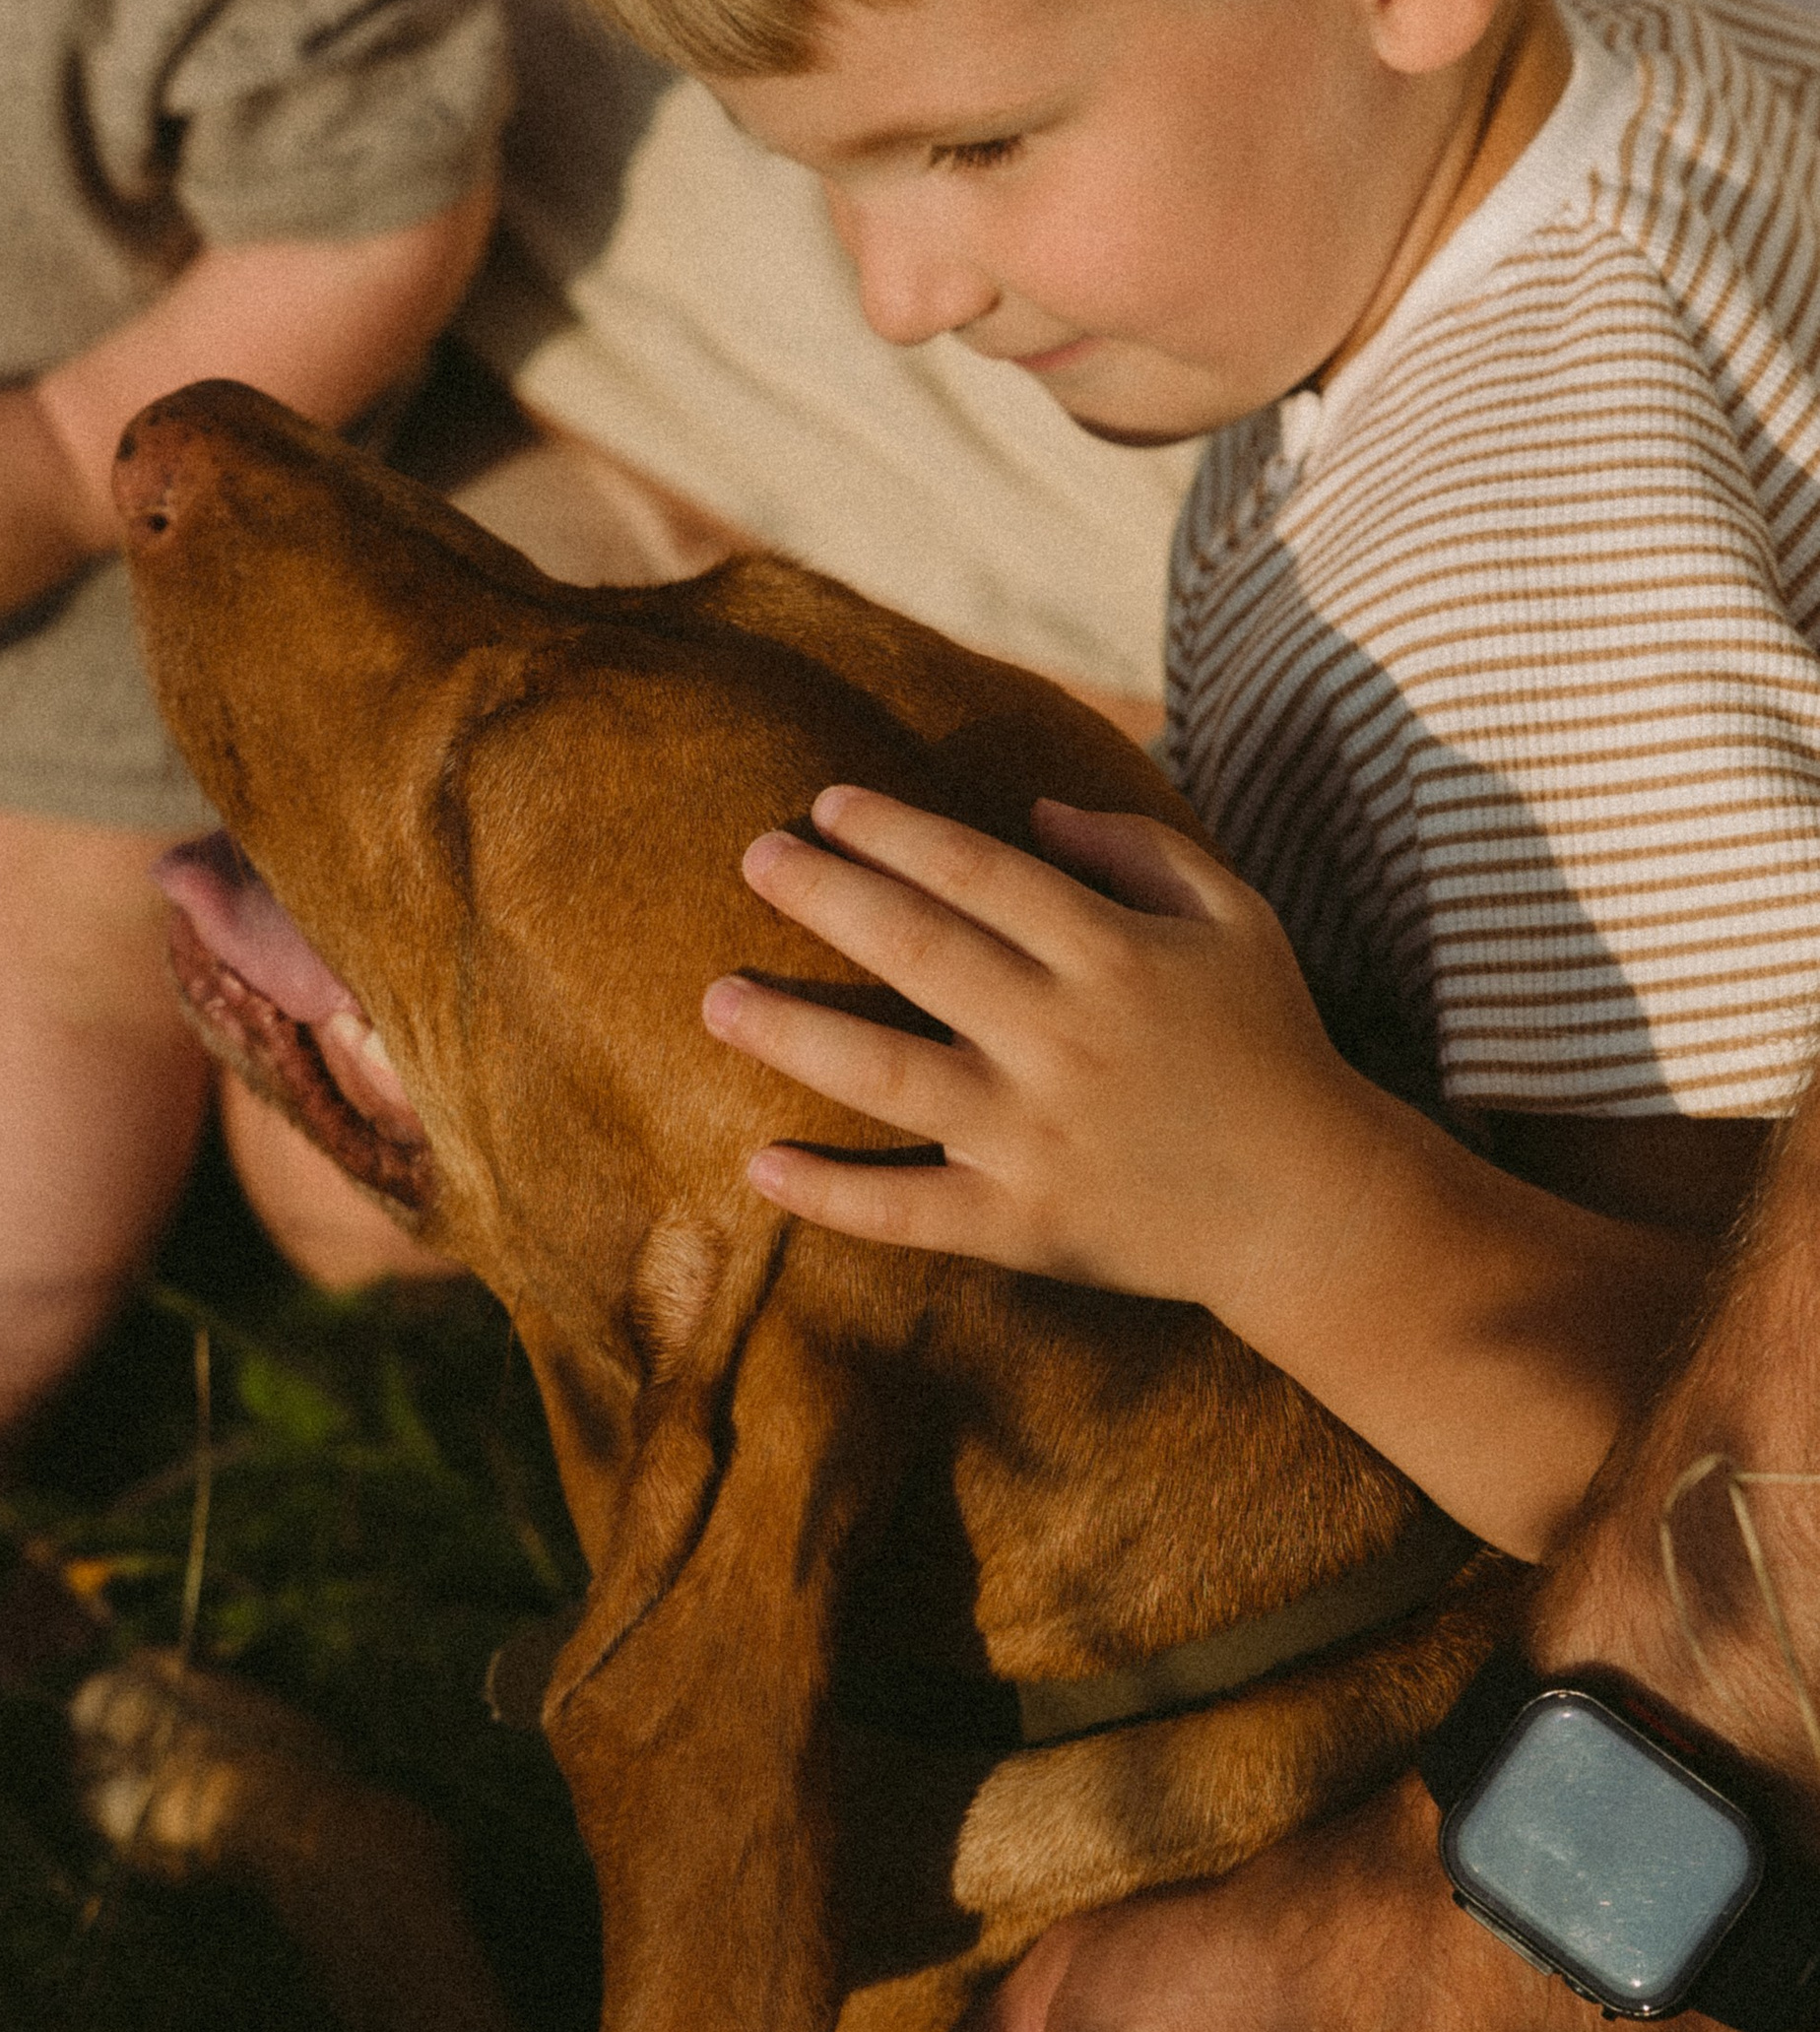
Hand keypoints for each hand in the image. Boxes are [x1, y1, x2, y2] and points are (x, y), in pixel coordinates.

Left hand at [702, 790, 1388, 1316]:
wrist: (1314, 1206)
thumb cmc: (1267, 1043)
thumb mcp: (1233, 918)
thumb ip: (1138, 849)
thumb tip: (1032, 811)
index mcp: (1111, 954)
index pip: (975, 872)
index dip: (892, 831)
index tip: (824, 805)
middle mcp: (1062, 1037)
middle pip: (915, 949)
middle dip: (823, 895)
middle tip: (753, 858)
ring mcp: (1036, 1137)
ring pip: (886, 1075)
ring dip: (791, 1032)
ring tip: (716, 998)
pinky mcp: (1023, 1226)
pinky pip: (908, 1210)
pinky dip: (829, 1194)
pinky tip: (758, 1163)